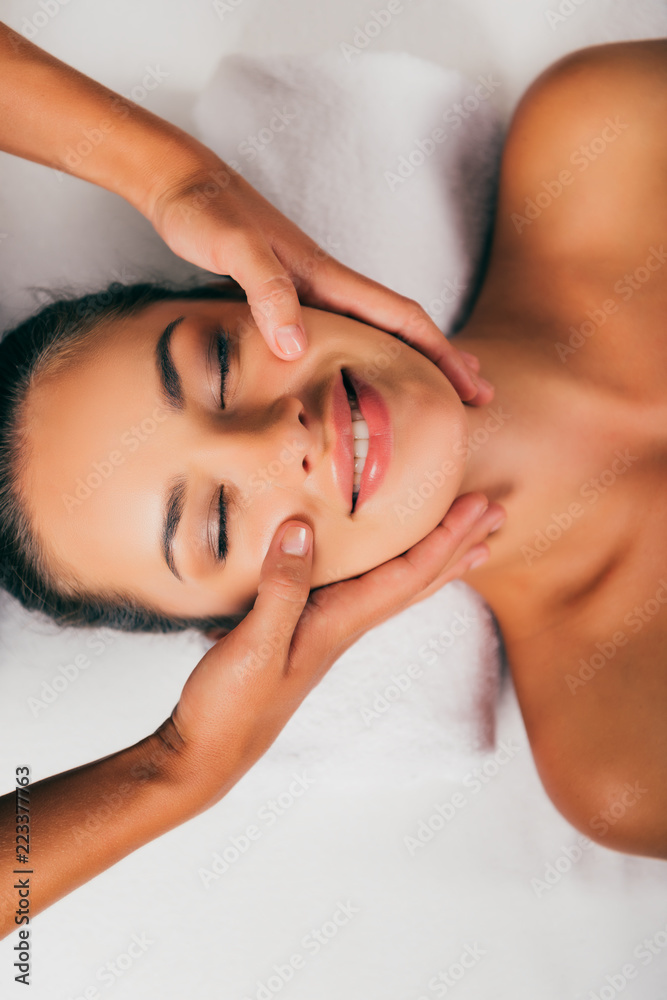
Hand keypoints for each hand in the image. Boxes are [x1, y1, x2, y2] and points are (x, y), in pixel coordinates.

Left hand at [146, 158, 493, 404]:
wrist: (180, 183)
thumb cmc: (206, 212)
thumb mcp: (233, 248)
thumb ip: (266, 290)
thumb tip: (299, 346)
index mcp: (325, 275)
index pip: (401, 317)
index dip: (440, 352)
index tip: (471, 384)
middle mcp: (328, 281)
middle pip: (402, 326)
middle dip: (443, 360)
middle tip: (476, 397)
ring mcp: (311, 287)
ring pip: (377, 329)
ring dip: (413, 358)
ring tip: (437, 388)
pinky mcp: (288, 292)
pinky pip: (344, 329)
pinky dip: (369, 352)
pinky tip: (363, 369)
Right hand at [155, 492, 503, 808]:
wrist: (207, 754)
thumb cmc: (230, 707)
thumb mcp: (252, 645)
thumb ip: (280, 589)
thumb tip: (302, 530)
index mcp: (339, 624)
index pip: (408, 575)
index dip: (446, 538)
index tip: (480, 506)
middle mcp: (343, 627)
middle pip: (416, 582)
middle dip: (457, 546)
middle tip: (497, 513)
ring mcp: (327, 632)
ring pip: (396, 590)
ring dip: (435, 562)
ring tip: (468, 544)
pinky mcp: (305, 634)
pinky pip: (364, 594)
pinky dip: (390, 575)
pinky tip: (385, 571)